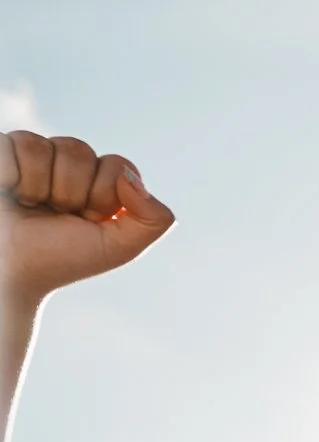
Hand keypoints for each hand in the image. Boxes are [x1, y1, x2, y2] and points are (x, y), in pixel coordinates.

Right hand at [1, 134, 175, 304]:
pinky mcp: (0, 153)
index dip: (103, 195)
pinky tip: (9, 192)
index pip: (116, 164)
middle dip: (69, 192)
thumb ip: (152, 219)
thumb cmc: (61, 258)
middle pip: (78, 150)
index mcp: (98, 180)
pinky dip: (10, 175)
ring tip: (30, 205)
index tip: (89, 219)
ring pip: (39, 145)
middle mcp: (64, 163)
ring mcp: (28, 155)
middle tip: (56, 213)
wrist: (10, 270)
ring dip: (37, 186)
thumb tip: (132, 177)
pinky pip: (11, 144)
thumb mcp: (119, 247)